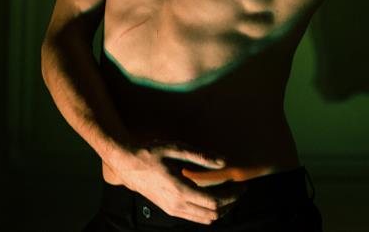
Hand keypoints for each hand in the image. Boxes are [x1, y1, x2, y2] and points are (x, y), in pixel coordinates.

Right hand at [110, 142, 246, 224]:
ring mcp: (173, 210)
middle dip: (231, 203)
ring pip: (205, 218)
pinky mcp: (170, 210)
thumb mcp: (176, 149)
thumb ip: (200, 156)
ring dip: (221, 209)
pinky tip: (214, 198)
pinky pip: (195, 217)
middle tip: (241, 189)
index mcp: (180, 190)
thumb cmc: (150, 154)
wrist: (126, 166)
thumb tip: (223, 162)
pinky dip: (209, 211)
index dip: (232, 196)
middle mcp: (177, 204)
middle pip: (213, 214)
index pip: (214, 202)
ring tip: (231, 194)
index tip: (242, 186)